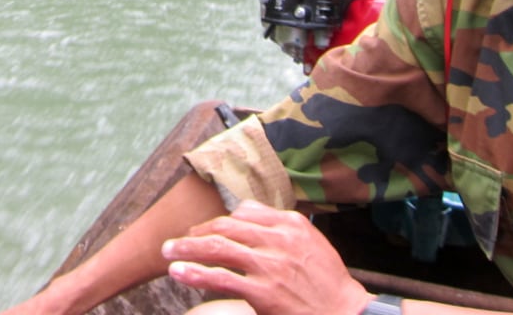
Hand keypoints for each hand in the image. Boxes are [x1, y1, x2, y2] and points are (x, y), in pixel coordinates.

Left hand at [162, 200, 370, 314]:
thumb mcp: (308, 239)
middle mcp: (278, 239)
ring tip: (168, 251)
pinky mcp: (262, 291)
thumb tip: (243, 208)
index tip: (201, 230)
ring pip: (219, 248)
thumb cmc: (325, 279)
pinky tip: (179, 271)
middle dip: (196, 233)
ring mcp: (269, 265)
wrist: (343, 312)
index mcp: (289, 224)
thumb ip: (276, 221)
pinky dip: (195, 272)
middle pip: (226, 228)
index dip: (217, 221)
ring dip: (188, 248)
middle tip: (176, 240)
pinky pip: (221, 278)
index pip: (243, 214)